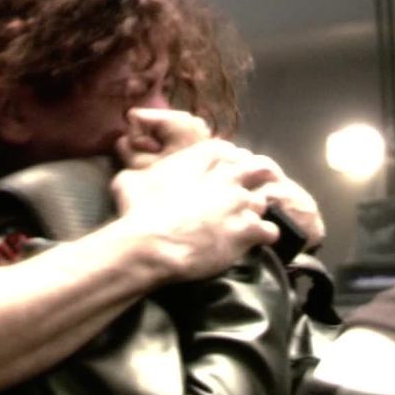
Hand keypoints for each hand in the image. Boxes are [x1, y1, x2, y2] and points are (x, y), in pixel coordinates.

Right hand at [117, 107, 324, 249]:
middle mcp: (225, 178)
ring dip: (255, 210)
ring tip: (245, 220)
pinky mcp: (247, 231)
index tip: (223, 170)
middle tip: (245, 191)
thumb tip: (124, 165)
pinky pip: (269, 230)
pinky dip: (263, 235)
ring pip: (263, 201)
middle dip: (254, 177)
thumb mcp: (128, 180)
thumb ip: (135, 170)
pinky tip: (254, 241)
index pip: (226, 150)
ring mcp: (239, 204)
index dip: (227, 160)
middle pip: (256, 168)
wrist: (151, 244)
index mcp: (200, 160)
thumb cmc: (137, 211)